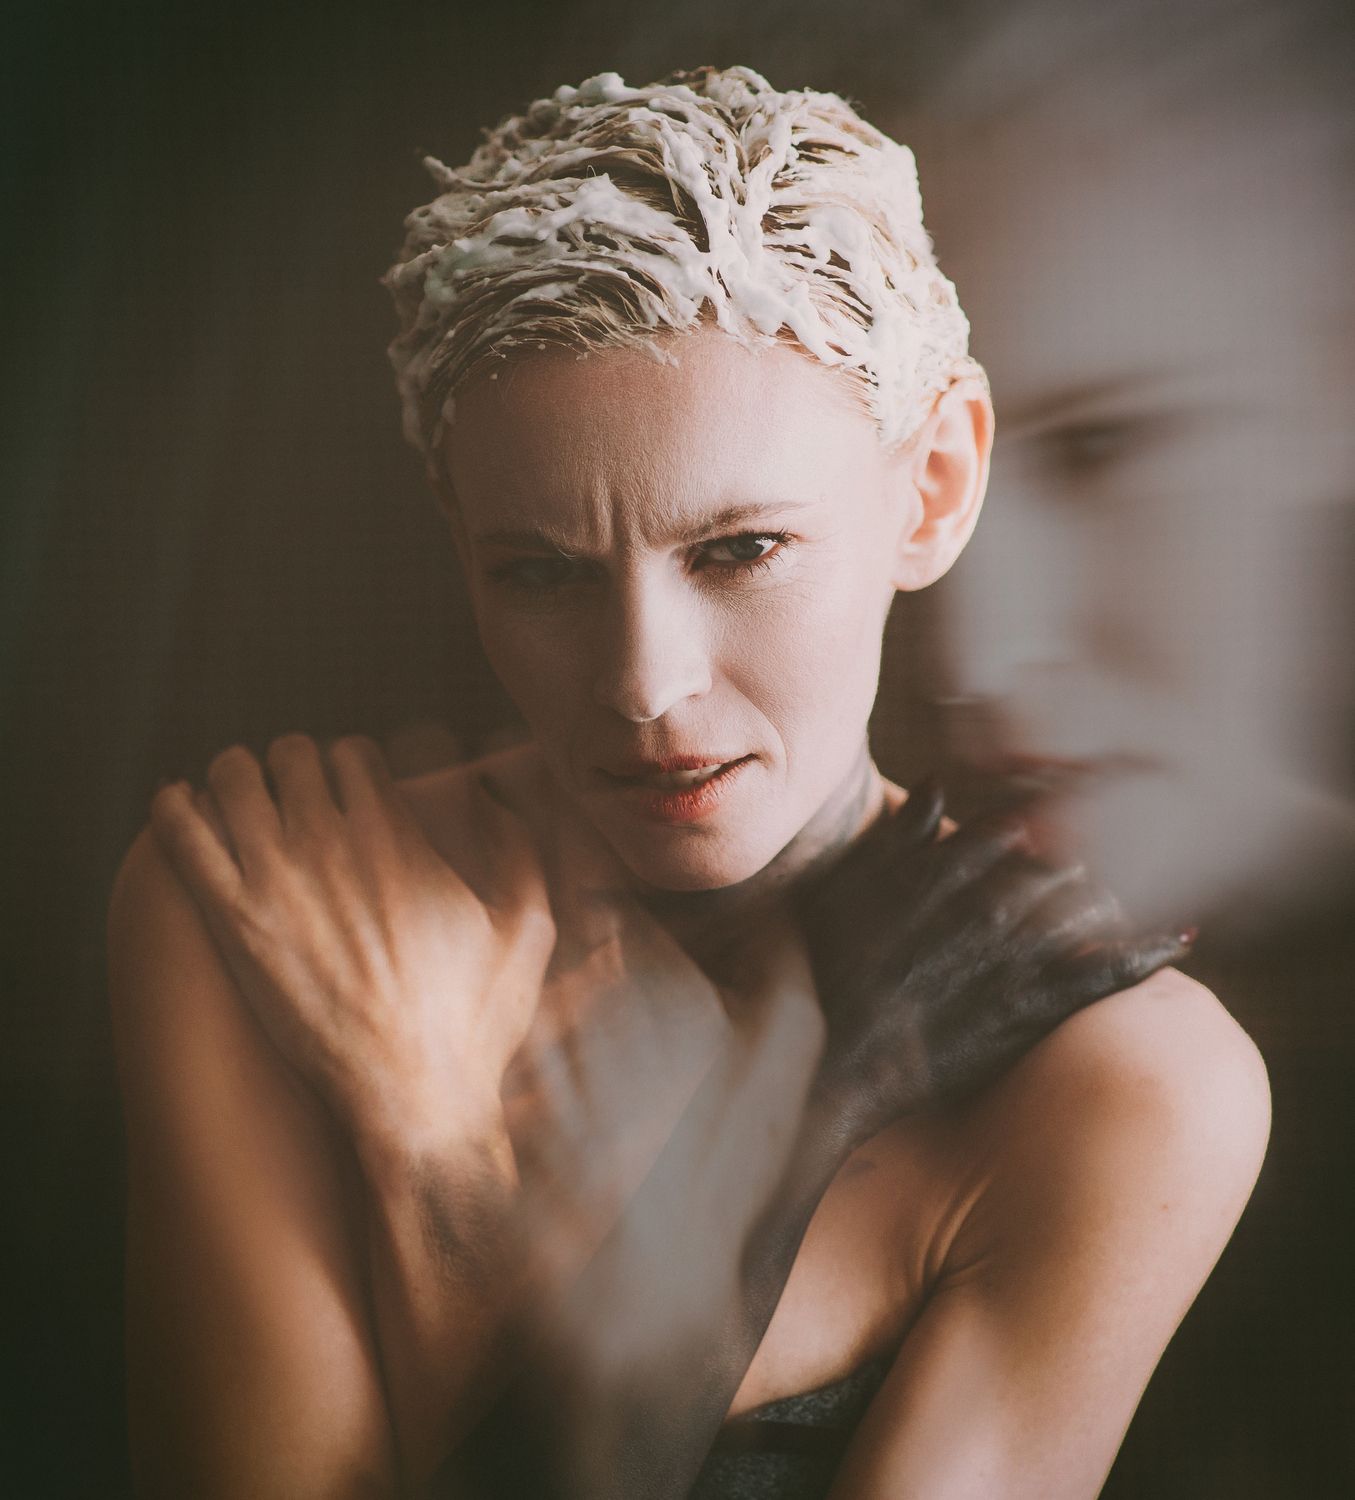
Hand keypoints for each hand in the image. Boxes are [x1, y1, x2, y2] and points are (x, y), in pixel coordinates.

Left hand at [148, 734, 556, 1153]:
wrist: (414, 1098)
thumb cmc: (471, 1022)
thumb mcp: (528, 927)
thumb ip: (518, 848)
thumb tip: (488, 790)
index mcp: (400, 838)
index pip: (353, 754)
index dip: (348, 765)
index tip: (344, 789)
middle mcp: (336, 845)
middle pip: (291, 755)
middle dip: (291, 765)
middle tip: (289, 794)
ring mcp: (279, 881)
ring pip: (234, 780)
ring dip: (234, 777)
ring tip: (235, 798)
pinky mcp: (235, 922)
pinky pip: (184, 838)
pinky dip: (174, 808)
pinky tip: (177, 804)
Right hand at [794, 777, 1192, 1140]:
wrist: (828, 1062)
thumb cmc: (824, 974)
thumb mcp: (843, 888)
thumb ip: (896, 835)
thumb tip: (939, 781)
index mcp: (943, 870)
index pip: (1008, 827)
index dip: (1032, 823)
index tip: (1048, 822)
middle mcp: (985, 905)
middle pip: (1057, 861)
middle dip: (1076, 855)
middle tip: (1093, 854)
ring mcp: (1011, 958)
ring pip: (1086, 906)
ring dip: (1106, 895)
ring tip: (1114, 897)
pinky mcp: (1029, 1010)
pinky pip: (1103, 973)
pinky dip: (1146, 953)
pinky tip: (1180, 939)